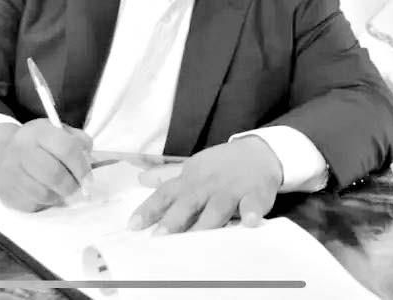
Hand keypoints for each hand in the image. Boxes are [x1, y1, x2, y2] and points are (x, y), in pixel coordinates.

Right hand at [0, 119, 92, 211]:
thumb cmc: (36, 144)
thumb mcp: (56, 131)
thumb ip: (77, 140)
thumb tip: (88, 160)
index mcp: (37, 132)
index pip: (66, 148)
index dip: (82, 166)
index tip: (88, 178)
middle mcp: (21, 150)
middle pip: (54, 175)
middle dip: (72, 186)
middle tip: (78, 188)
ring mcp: (11, 173)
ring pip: (45, 194)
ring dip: (60, 196)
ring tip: (63, 190)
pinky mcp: (7, 194)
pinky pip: (34, 205)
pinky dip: (45, 203)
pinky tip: (46, 192)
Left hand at [128, 137, 282, 233]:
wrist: (259, 153)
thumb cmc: (221, 166)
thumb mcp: (193, 168)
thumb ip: (167, 177)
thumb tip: (141, 179)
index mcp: (190, 179)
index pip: (165, 193)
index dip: (149, 209)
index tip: (133, 226)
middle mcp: (207, 185)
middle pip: (188, 202)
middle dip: (173, 220)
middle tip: (159, 238)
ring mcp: (231, 189)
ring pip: (217, 207)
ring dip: (206, 223)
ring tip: (195, 240)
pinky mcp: (255, 194)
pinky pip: (252, 204)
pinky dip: (251, 213)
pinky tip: (248, 222)